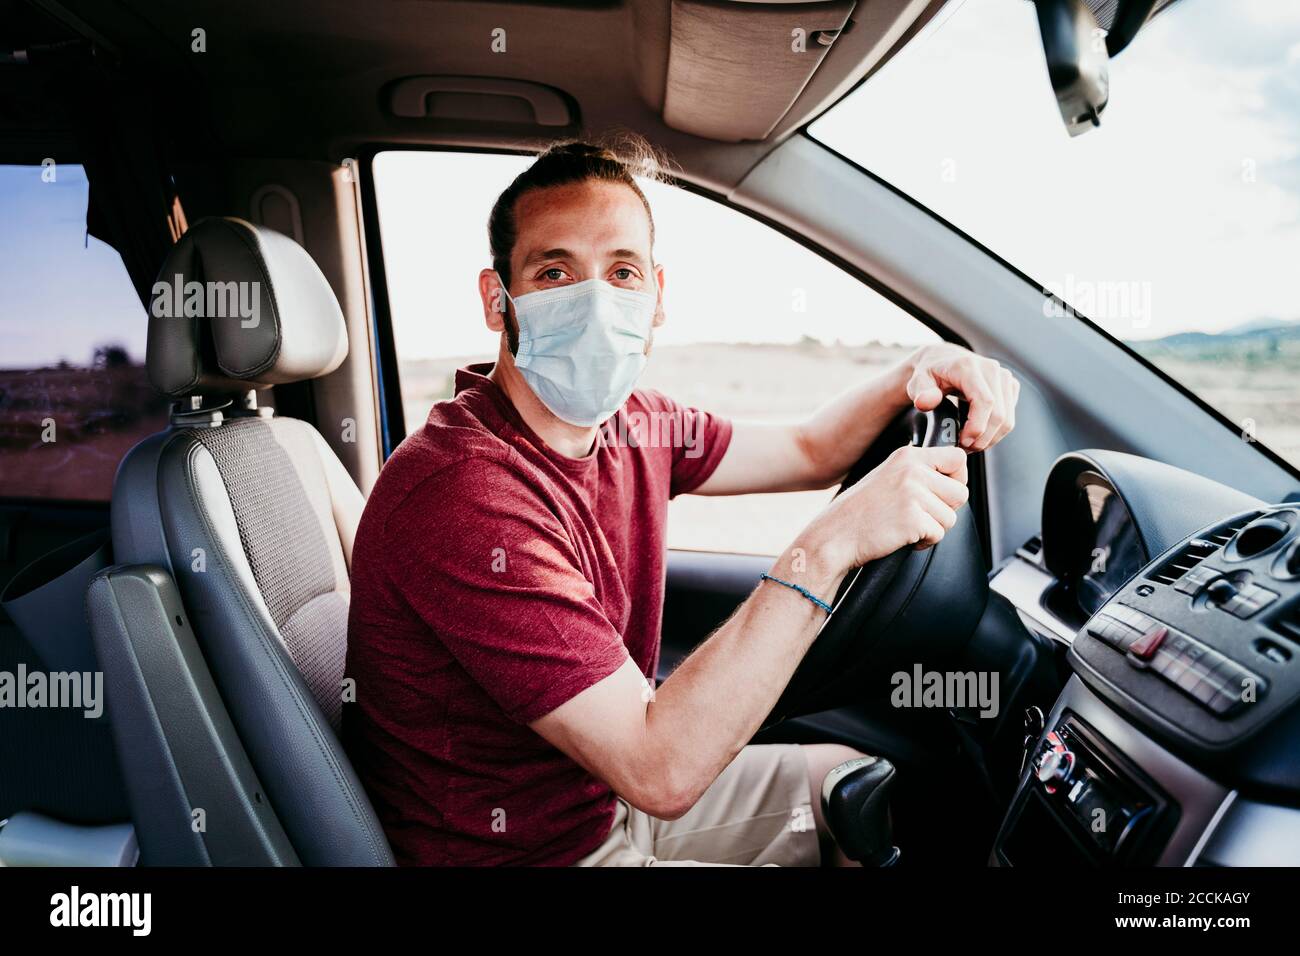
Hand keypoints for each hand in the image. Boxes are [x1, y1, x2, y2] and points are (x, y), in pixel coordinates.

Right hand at [806, 445, 969, 573]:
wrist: (835, 535)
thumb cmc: (861, 511)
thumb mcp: (889, 476)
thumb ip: (918, 472)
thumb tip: (955, 480)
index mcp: (907, 455)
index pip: (958, 458)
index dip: (957, 478)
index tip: (942, 492)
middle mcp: (912, 470)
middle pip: (960, 492)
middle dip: (945, 510)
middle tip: (919, 515)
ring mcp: (912, 494)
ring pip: (950, 517)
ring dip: (933, 528)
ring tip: (906, 526)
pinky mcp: (912, 519)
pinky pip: (939, 534)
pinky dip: (924, 542)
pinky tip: (903, 537)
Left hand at [903, 344, 1019, 451]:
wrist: (942, 361)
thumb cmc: (929, 373)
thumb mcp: (917, 382)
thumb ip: (920, 392)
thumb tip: (927, 401)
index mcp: (968, 366)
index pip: (985, 402)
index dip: (977, 427)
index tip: (963, 442)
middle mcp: (991, 369)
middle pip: (999, 415)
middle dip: (982, 438)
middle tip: (963, 448)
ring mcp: (1004, 377)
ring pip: (1007, 420)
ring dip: (989, 438)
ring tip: (968, 443)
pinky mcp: (1010, 386)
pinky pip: (1009, 417)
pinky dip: (995, 431)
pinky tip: (977, 432)